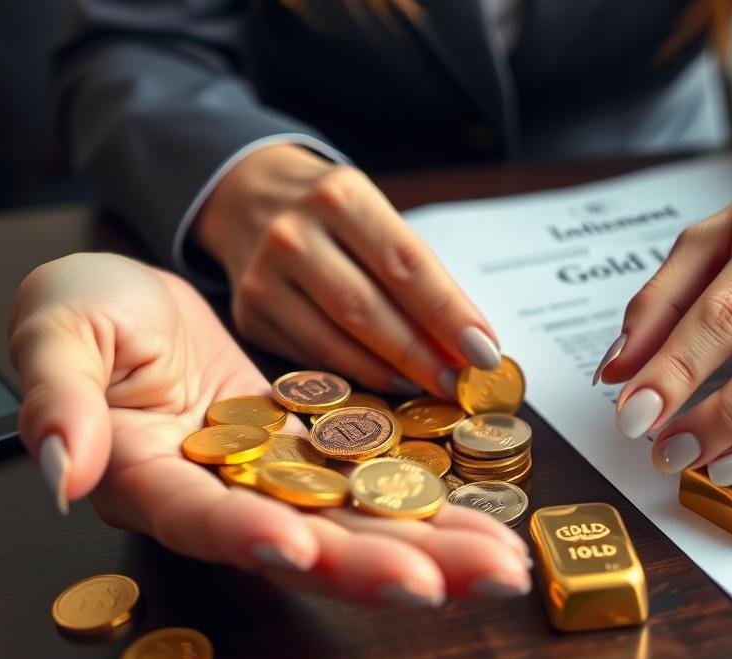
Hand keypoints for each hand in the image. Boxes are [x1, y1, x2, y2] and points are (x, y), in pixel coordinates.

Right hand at [8, 253, 529, 605]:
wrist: (131, 304)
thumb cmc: (82, 311)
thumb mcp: (58, 330)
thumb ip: (58, 399)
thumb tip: (66, 469)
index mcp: (150, 478)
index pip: (203, 516)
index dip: (247, 537)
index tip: (300, 549)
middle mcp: (221, 497)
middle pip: (306, 544)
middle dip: (387, 565)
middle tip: (475, 579)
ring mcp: (272, 481)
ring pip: (353, 523)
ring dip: (431, 544)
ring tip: (504, 560)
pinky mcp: (310, 455)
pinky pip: (371, 483)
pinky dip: (424, 501)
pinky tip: (481, 517)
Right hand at [195, 144, 501, 397]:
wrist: (250, 197)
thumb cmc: (334, 216)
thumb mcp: (376, 219)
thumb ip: (418, 276)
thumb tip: (469, 343)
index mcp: (340, 197)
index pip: (405, 263)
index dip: (447, 313)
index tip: (483, 351)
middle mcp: (294, 233)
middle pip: (367, 308)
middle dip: (421, 354)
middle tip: (460, 384)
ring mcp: (263, 276)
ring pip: (335, 340)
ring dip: (390, 373)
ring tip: (430, 387)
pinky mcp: (248, 314)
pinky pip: (310, 357)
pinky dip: (354, 375)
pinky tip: (386, 382)